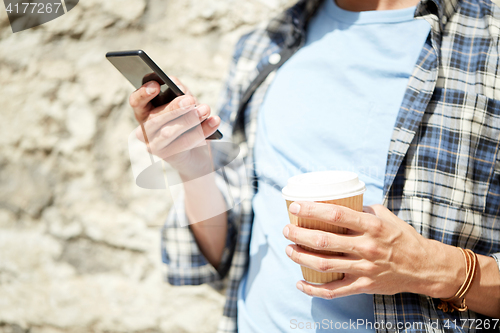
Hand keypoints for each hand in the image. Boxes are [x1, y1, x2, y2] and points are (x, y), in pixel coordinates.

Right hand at [129, 78, 220, 176]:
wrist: (196, 152)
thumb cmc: (187, 120)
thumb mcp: (184, 102)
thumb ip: (178, 91)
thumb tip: (175, 84)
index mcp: (144, 112)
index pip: (136, 102)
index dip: (143, 93)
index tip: (156, 85)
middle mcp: (144, 129)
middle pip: (155, 119)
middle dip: (174, 108)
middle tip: (190, 100)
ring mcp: (155, 145)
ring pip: (169, 132)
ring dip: (189, 120)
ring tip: (205, 109)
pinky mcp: (168, 156)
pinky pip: (185, 143)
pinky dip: (203, 130)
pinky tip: (214, 121)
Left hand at [282, 202, 464, 299]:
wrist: (423, 267)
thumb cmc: (402, 237)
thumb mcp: (385, 216)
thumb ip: (362, 209)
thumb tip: (338, 202)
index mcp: (371, 226)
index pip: (336, 215)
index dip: (312, 210)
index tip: (295, 207)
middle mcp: (366, 247)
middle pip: (324, 241)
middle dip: (299, 234)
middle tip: (286, 230)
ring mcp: (364, 268)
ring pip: (324, 265)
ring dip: (301, 257)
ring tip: (289, 250)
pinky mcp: (363, 285)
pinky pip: (334, 291)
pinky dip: (313, 289)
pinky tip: (300, 283)